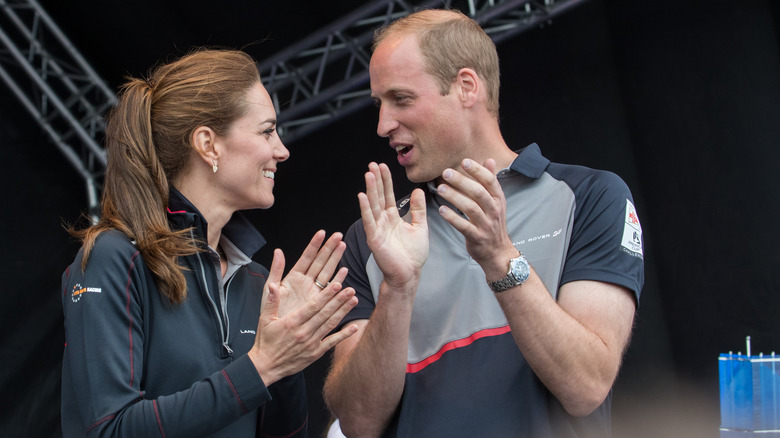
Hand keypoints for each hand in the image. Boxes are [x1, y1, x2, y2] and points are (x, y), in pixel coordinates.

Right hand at [250, 278, 357, 385]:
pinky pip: (332, 342)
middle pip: (325, 313)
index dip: (326, 295)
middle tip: (351, 289)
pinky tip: (354, 327)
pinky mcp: (315, 353)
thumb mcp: (264, 319)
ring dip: (343, 312)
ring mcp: (311, 343)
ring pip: (330, 324)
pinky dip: (344, 335)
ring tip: (354, 301)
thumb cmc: (265, 341)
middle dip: (339, 300)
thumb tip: (272, 286)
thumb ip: (271, 301)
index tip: (337, 285)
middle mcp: (303, 332)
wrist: (266, 366)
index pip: (313, 306)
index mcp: (292, 322)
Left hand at [262, 231, 348, 318]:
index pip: (306, 257)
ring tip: (343, 246)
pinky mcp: (319, 302)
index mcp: (293, 277)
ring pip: (327, 272)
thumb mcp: (270, 290)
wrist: (278, 336)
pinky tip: (344, 271)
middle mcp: (305, 282)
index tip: (322, 232)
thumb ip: (276, 270)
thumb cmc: (271, 313)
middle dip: (329, 248)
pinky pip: (330, 289)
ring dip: (335, 259)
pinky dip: (337, 280)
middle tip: (338, 235)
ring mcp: (313, 292)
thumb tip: (278, 251)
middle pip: (320, 262)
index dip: (314, 245)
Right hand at [358, 162, 427, 288]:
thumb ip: (418, 209)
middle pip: (378, 196)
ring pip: (372, 205)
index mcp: (393, 218)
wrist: (409, 274)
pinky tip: (362, 196)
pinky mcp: (374, 239)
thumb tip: (418, 190)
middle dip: (376, 180)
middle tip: (372, 164)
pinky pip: (369, 221)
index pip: (387, 195)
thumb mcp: (420, 227)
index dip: (386, 180)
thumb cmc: (413, 255)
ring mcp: (377, 229)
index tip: (383, 165)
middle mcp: (383, 221)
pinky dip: (365, 208)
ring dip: (370, 189)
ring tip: (368, 174)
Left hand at [435, 158, 516, 279]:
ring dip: (455, 197)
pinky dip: (452, 218)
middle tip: (446, 173)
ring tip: (441, 189)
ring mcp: (486, 225)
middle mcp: (494, 210)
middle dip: (462, 181)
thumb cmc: (493, 224)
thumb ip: (490, 181)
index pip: (490, 181)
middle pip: (478, 192)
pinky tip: (441, 210)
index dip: (478, 170)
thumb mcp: (496, 202)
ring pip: (471, 208)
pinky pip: (464, 226)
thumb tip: (489, 160)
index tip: (464, 161)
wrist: (498, 252)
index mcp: (498, 199)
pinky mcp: (477, 237)